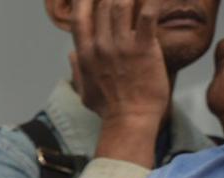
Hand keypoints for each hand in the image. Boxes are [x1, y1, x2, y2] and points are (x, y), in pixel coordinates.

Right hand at [71, 0, 170, 167]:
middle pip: (104, 5)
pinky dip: (153, 1)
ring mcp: (122, 46)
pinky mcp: (144, 47)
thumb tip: (71, 55)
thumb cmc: (109, 109)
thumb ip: (77, 70)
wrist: (130, 120)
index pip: (80, 18)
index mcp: (85, 55)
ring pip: (122, 4)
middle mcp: (101, 46)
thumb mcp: (85, 92)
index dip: (85, 0)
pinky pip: (148, 14)